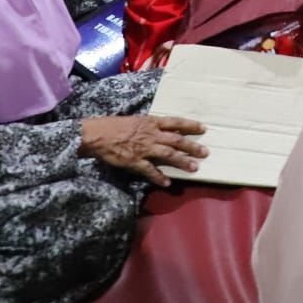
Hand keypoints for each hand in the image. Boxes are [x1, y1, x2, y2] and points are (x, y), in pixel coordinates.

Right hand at [80, 115, 207, 186]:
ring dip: (182, 162)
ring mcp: (144, 148)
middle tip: (205, 152)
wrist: (97, 134)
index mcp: (151, 122)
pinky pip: (150, 170)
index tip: (203, 128)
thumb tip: (162, 128)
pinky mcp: (135, 161)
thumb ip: (150, 125)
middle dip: (192, 146)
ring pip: (168, 155)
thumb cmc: (114, 125)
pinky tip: (167, 182)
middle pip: (176, 140)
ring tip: (194, 168)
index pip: (175, 122)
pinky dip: (159, 177)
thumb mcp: (136, 120)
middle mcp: (151, 134)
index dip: (190, 125)